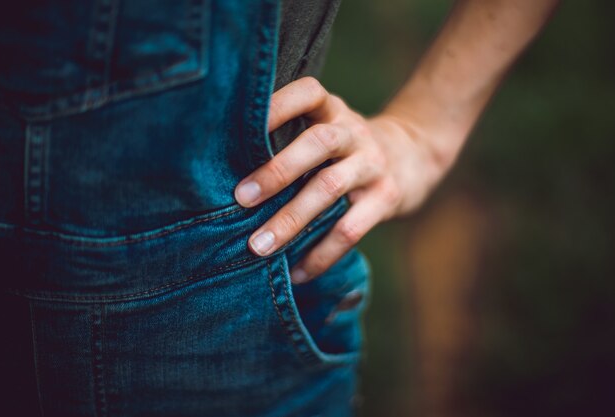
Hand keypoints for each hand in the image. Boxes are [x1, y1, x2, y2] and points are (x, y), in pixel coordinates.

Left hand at [234, 77, 445, 282]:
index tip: (241, 127)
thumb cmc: (347, 149)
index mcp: (333, 112)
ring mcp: (372, 165)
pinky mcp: (386, 198)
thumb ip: (294, 139)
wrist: (413, 158)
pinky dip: (321, 254)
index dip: (278, 105)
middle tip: (241, 198)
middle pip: (318, 143)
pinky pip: (351, 229)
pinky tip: (295, 273)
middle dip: (277, 171)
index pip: (309, 94)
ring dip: (291, 220)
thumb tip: (225, 169)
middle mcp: (354, 133)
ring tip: (259, 246)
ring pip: (330, 188)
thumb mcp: (329, 128)